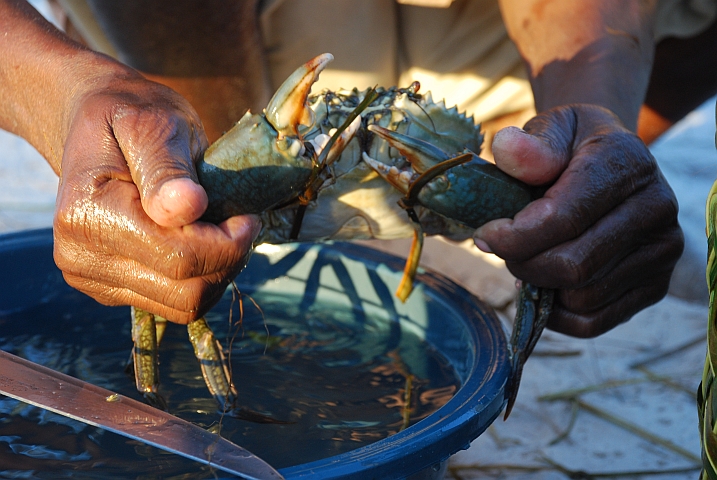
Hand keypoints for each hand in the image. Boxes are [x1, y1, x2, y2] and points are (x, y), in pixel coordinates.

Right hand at [53, 71, 259, 323]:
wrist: (93, 128)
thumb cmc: (130, 116)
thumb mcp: (153, 123)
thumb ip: (168, 168)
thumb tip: (189, 206)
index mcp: (88, 213)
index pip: (180, 258)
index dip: (230, 243)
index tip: (247, 214)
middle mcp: (80, 255)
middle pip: (185, 291)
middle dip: (227, 260)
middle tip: (239, 221)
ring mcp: (91, 277)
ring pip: (183, 306)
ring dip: (216, 273)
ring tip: (219, 231)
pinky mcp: (107, 289)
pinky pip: (171, 304)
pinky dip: (198, 279)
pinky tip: (200, 244)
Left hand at [474, 105, 683, 336]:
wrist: (610, 160)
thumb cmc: (571, 146)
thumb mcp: (550, 128)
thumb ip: (530, 143)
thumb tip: (507, 149)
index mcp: (627, 163)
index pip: (563, 218)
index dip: (514, 236)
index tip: (484, 235)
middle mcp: (656, 208)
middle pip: (572, 265)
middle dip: (522, 263)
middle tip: (502, 248)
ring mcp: (662, 251)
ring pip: (581, 297)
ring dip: (540, 285)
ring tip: (528, 257)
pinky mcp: (655, 285)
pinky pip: (594, 321)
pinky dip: (558, 313)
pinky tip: (545, 284)